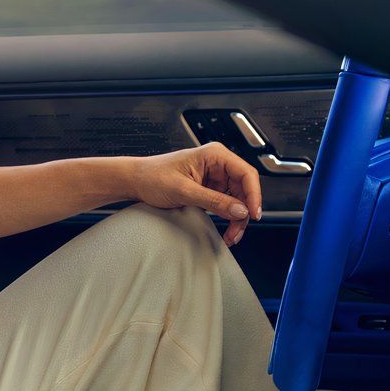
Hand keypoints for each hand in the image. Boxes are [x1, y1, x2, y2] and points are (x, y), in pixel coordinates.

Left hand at [127, 143, 262, 244]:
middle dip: (243, 212)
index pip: (246, 173)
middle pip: (244, 189)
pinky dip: (227, 218)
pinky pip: (226, 204)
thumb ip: (213, 201)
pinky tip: (225, 229)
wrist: (135, 181)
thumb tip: (239, 210)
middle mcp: (217, 164)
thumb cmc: (152, 177)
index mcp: (214, 155)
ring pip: (237, 200)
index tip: (253, 214)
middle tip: (237, 232)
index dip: (254, 195)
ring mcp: (214, 177)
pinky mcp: (209, 189)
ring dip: (236, 218)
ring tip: (230, 235)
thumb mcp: (183, 191)